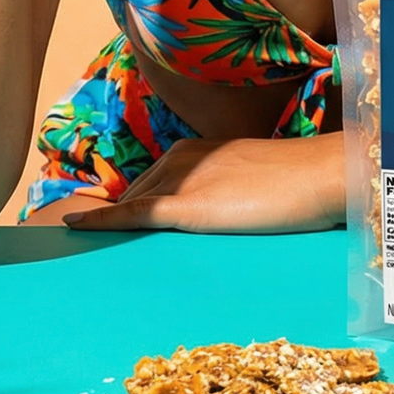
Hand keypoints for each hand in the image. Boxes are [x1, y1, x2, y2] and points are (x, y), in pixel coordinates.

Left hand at [63, 134, 345, 233]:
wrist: (319, 176)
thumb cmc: (297, 183)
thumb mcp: (251, 181)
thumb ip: (226, 192)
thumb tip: (220, 212)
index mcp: (197, 150)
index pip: (152, 183)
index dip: (129, 205)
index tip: (107, 222)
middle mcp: (182, 158)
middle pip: (137, 194)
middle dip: (115, 216)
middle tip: (85, 241)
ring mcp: (182, 180)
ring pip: (132, 204)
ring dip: (106, 222)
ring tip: (76, 243)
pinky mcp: (185, 206)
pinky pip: (133, 214)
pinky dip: (100, 220)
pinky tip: (74, 226)